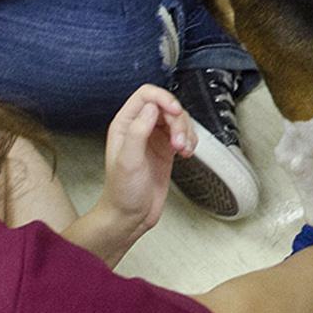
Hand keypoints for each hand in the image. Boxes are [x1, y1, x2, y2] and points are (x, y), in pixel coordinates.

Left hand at [90, 84, 193, 234]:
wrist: (129, 216)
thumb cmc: (122, 192)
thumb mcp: (128, 161)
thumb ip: (138, 131)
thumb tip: (152, 108)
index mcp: (125, 124)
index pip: (146, 95)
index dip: (163, 98)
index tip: (175, 112)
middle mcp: (140, 127)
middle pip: (166, 106)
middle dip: (178, 121)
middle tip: (179, 142)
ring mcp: (154, 138)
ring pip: (178, 120)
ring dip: (186, 132)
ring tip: (183, 150)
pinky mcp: (166, 149)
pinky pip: (184, 134)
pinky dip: (190, 141)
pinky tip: (186, 154)